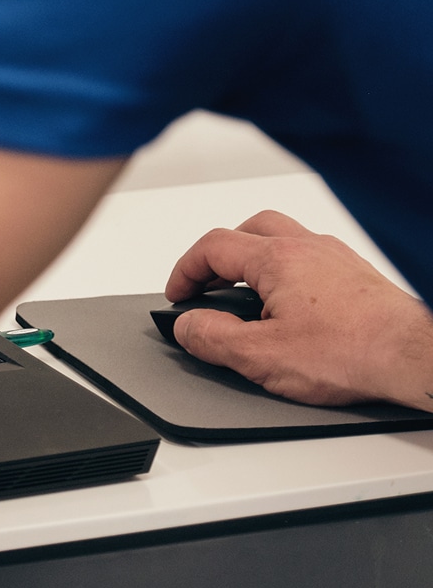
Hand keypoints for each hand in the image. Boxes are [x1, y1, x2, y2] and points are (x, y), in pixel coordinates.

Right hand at [166, 210, 432, 408]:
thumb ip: (213, 339)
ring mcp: (336, 257)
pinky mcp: (358, 274)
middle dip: (219, 255)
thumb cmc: (354, 352)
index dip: (184, 270)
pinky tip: (291, 302)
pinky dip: (288, 270)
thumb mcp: (262, 357)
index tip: (178, 295)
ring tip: (247, 293)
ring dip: (255, 259)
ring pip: (283, 237)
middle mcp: (308, 247)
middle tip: (208, 285)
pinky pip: (311, 256)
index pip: (212, 247)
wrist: (416, 357)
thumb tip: (188, 327)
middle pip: (248, 229)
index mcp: (277, 259)